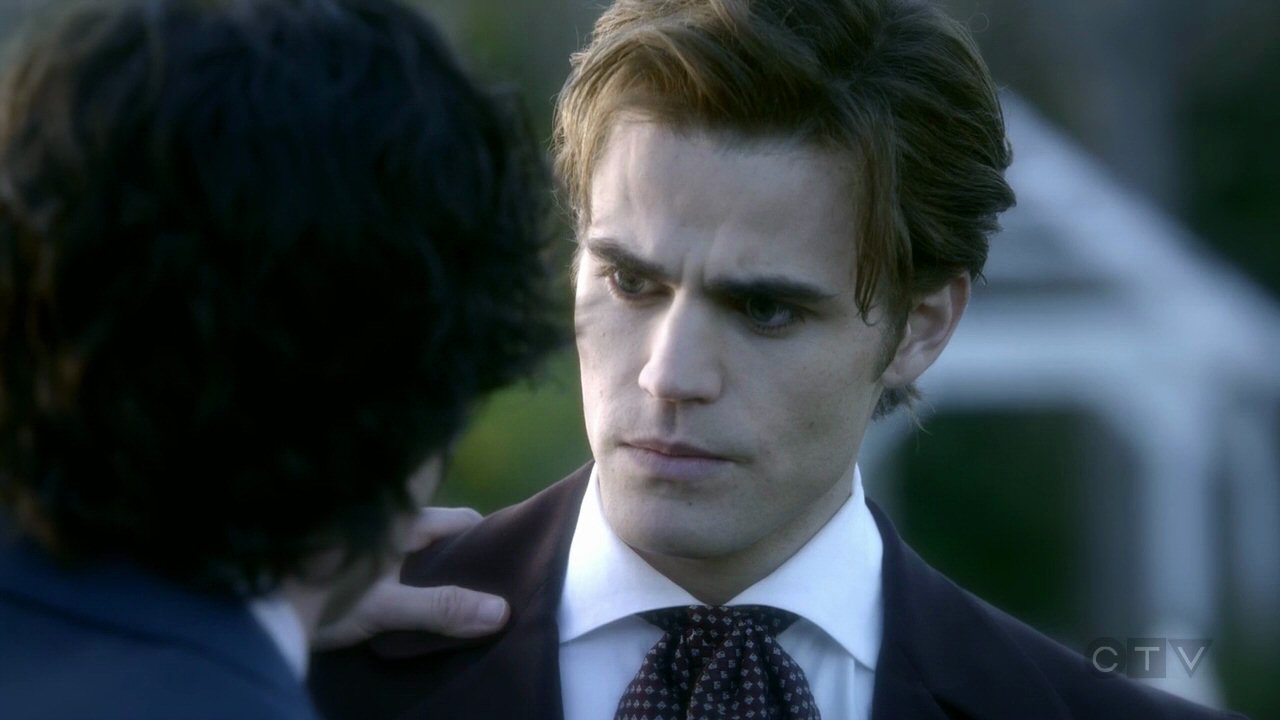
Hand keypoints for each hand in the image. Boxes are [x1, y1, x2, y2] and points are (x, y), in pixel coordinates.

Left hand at [312, 507, 508, 650]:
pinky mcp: (341, 554)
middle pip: (438, 533)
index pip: (462, 520)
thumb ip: (441, 607)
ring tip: (446, 603)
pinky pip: (388, 557)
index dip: (486, 539)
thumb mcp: (385, 606)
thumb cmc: (321, 592)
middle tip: (479, 595)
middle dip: (459, 560)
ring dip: (428, 569)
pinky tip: (402, 600)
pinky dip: (403, 573)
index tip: (503, 569)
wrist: (253, 600)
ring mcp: (364, 535)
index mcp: (402, 518)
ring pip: (411, 545)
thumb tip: (502, 611)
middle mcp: (385, 518)